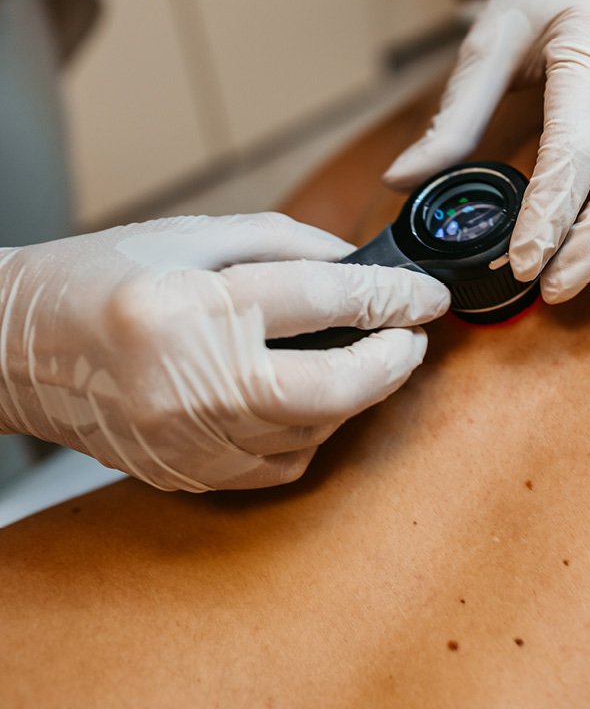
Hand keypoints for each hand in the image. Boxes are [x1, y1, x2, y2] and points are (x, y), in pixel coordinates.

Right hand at [0, 213, 449, 490]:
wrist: (13, 349)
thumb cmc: (98, 277)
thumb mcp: (188, 235)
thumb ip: (283, 244)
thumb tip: (357, 265)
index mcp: (190, 305)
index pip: (322, 300)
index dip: (392, 297)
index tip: (427, 296)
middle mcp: (190, 382)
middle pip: (332, 387)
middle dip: (393, 363)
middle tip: (414, 338)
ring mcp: (188, 441)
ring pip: (315, 431)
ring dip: (356, 395)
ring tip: (364, 359)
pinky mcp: (188, 473)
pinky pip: (282, 464)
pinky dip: (313, 429)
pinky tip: (311, 398)